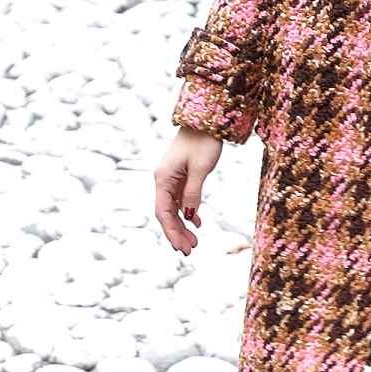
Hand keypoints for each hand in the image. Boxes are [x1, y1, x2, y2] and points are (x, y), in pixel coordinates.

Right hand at [155, 127, 223, 255]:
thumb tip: (189, 217)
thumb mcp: (201, 169)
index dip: (171, 232)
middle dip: (177, 233)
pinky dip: (188, 212)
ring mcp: (171, 178)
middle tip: (190, 251)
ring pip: (174, 208)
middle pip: (167, 213)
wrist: (206, 120)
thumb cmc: (203, 142)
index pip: (163, 212)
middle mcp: (163, 180)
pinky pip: (181, 199)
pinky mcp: (181, 176)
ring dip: (183, 225)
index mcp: (163, 178)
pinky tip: (198, 223)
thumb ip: (193, 193)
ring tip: (195, 242)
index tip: (181, 248)